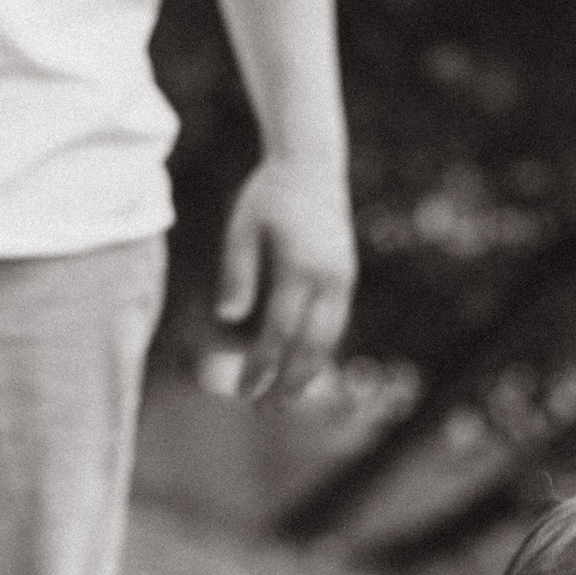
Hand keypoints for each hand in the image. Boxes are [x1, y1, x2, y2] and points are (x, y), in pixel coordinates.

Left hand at [213, 156, 355, 402]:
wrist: (313, 164)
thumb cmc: (269, 194)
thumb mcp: (243, 226)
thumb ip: (237, 271)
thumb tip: (228, 318)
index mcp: (300, 268)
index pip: (278, 333)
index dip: (260, 366)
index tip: (243, 391)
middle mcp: (328, 279)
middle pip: (310, 347)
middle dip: (287, 383)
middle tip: (262, 410)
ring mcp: (343, 280)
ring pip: (328, 340)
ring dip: (307, 374)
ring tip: (284, 400)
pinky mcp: (346, 278)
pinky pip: (334, 325)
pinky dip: (318, 352)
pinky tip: (301, 368)